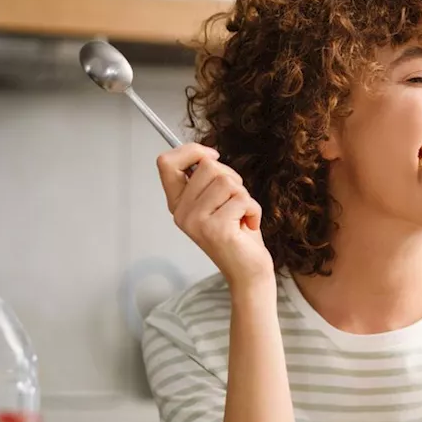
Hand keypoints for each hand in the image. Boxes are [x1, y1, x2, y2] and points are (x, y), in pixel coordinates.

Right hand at [156, 143, 272, 286]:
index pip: (166, 162)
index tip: (212, 155)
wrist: (248, 271)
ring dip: (244, 196)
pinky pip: (242, 199)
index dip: (192, 150)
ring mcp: (196, 221)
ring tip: (241, 215)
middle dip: (232, 177)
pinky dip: (254, 210)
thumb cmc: (237, 234)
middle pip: (207, 166)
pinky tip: (248, 225)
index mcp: (178, 203)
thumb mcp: (217, 201)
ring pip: (227, 181)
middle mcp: (181, 213)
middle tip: (236, 202)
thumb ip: (207, 180)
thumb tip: (206, 155)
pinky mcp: (216, 229)